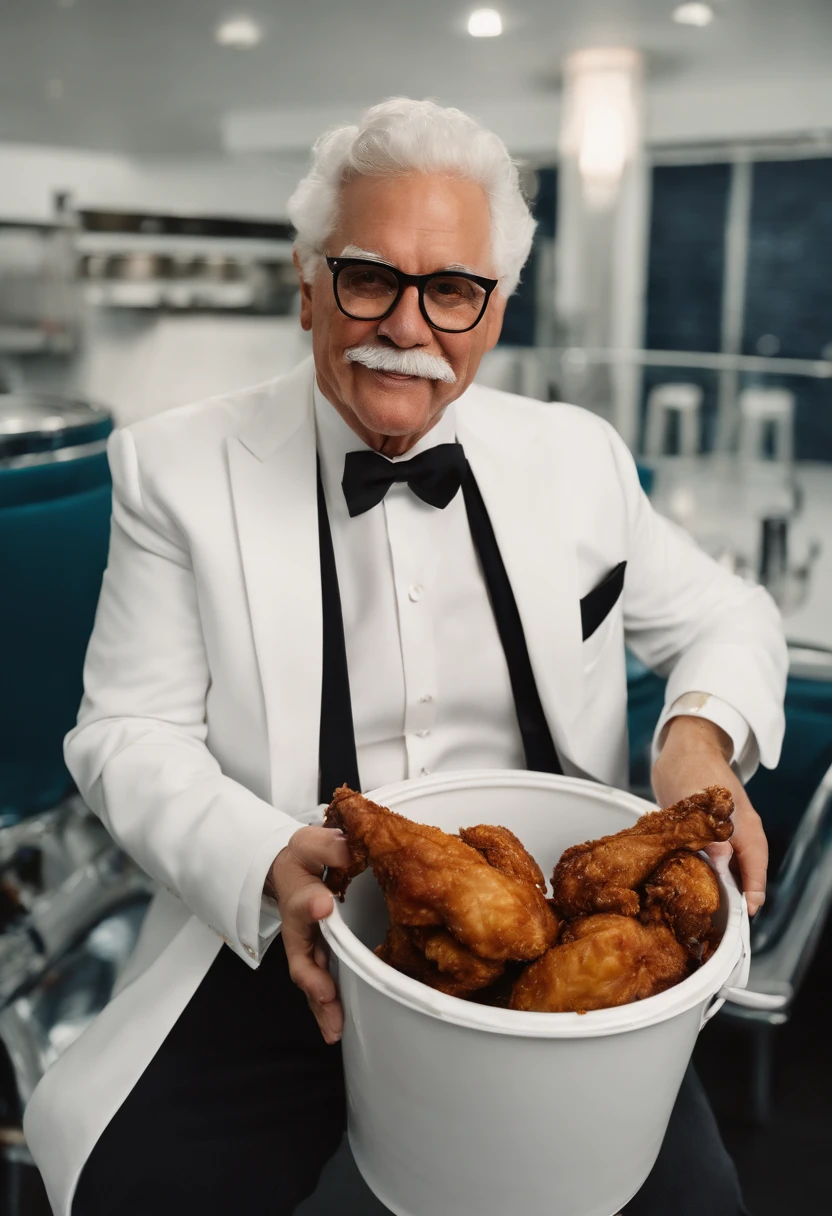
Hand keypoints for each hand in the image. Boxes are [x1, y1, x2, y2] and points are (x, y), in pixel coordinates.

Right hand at [268, 825, 351, 1043]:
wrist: (289, 874)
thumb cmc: (303, 860)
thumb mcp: (311, 844)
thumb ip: (326, 846)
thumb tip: (346, 849)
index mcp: (299, 893)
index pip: (303, 898)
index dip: (311, 903)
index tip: (322, 905)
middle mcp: (299, 928)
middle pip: (302, 957)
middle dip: (315, 979)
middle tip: (326, 996)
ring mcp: (307, 948)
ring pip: (311, 980)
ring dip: (321, 1004)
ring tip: (333, 1028)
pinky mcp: (318, 959)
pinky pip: (320, 986)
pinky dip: (326, 1008)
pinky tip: (336, 1029)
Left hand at [652, 715, 767, 915]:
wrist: (682, 748)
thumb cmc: (695, 768)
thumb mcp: (702, 803)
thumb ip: (712, 835)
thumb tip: (720, 865)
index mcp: (746, 830)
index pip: (755, 871)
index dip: (751, 896)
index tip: (743, 916)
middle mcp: (737, 836)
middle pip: (740, 874)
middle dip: (730, 897)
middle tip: (716, 920)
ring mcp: (720, 834)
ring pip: (721, 868)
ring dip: (711, 884)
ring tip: (698, 906)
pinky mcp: (702, 832)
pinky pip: (704, 858)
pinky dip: (696, 870)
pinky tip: (682, 881)